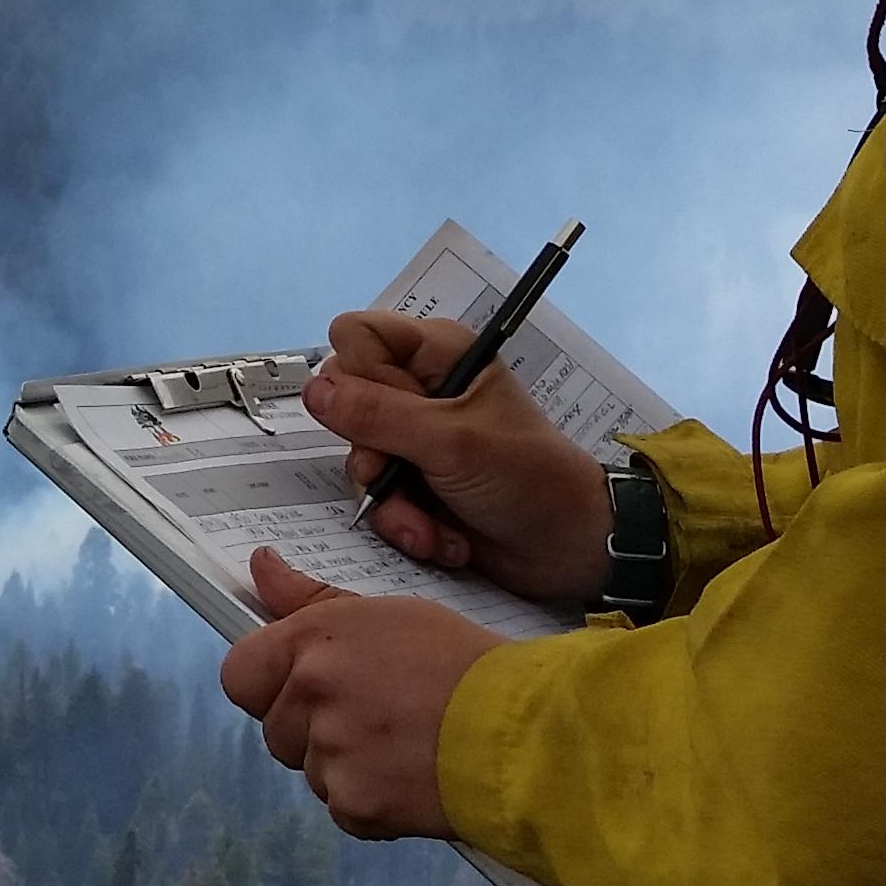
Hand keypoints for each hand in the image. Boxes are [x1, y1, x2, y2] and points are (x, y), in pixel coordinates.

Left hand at [219, 547, 505, 838]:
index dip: (265, 682)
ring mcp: (331, 755)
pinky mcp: (355, 807)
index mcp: (313, 641)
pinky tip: (408, 776)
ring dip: (341, 763)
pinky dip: (368, 800)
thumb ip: (311, 597)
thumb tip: (260, 565)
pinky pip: (342, 807)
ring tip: (399, 743)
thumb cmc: (459, 661)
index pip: (240, 673)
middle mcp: (312, 695)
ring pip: (311, 769)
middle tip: (368, 713)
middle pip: (275, 728)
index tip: (298, 684)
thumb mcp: (385, 611)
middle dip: (310, 727)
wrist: (519, 733)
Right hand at [308, 310, 612, 603]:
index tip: (395, 410)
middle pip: (346, 401)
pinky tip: (442, 540)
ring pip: (358, 459)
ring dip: (394, 503)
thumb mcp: (451, 441)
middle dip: (372, 452)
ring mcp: (416, 439)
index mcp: (437, 354)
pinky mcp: (416, 485)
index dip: (360, 374)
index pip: (356, 335)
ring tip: (433, 525)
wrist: (572, 551)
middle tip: (403, 471)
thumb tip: (313, 392)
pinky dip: (407, 525)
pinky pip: (378, 499)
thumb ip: (377, 414)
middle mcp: (420, 389)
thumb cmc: (530, 479)